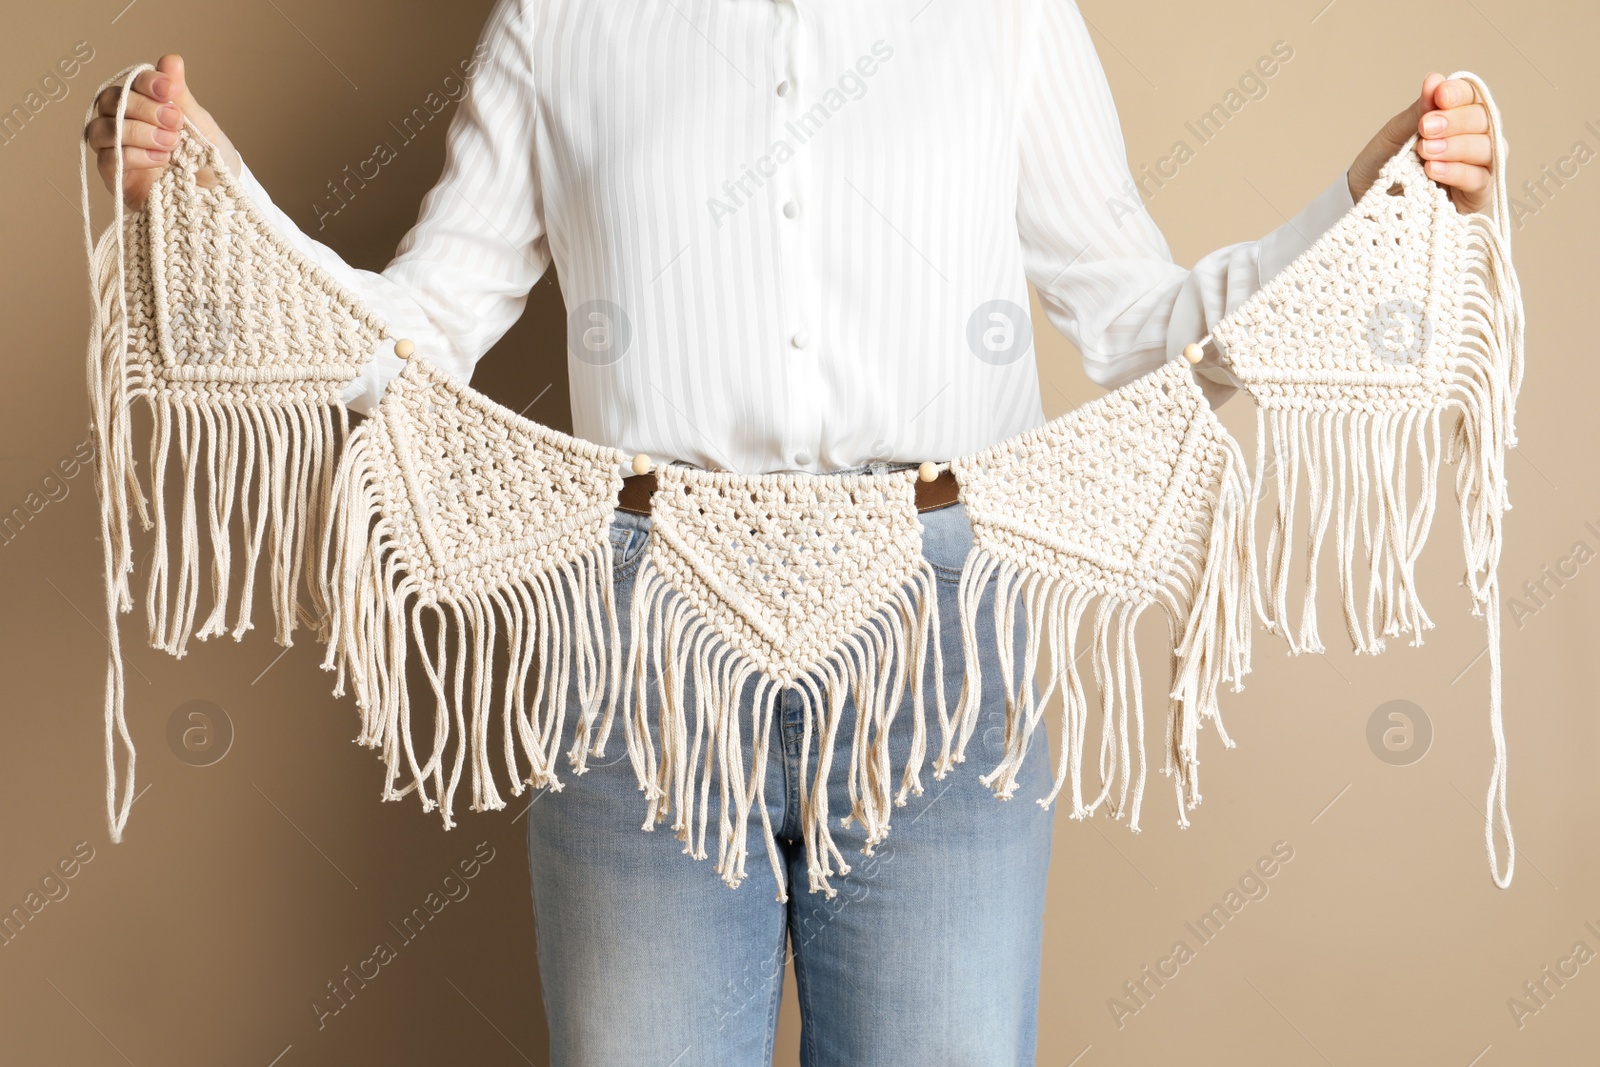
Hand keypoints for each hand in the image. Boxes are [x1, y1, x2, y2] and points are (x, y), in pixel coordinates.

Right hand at [85, 54, 240, 210]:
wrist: (218, 198)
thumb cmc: (209, 159)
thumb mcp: (201, 125)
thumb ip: (181, 96)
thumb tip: (171, 60)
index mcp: (144, 104)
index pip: (131, 82)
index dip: (146, 81)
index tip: (170, 89)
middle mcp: (123, 122)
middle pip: (110, 101)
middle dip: (144, 108)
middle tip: (176, 121)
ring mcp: (116, 149)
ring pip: (102, 129)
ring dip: (137, 132)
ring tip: (171, 143)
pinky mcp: (116, 176)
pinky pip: (109, 159)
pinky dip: (135, 156)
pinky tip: (161, 160)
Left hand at [1348, 73, 1493, 215]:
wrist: (1364, 196)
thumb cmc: (1383, 162)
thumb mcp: (1396, 133)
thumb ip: (1419, 110)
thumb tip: (1435, 79)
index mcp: (1458, 117)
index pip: (1472, 96)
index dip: (1460, 93)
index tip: (1439, 95)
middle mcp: (1475, 138)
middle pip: (1485, 120)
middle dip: (1455, 122)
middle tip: (1425, 128)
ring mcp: (1479, 166)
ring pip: (1488, 149)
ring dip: (1456, 147)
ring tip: (1425, 151)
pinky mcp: (1476, 194)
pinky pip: (1479, 180)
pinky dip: (1457, 172)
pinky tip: (1433, 169)